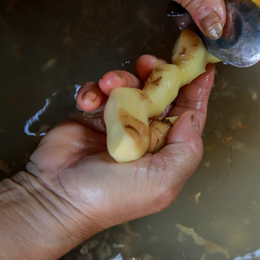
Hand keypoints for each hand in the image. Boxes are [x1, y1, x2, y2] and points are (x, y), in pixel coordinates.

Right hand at [28, 55, 214, 231]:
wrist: (55, 197)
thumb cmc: (112, 196)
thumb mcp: (163, 180)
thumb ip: (186, 149)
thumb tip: (192, 118)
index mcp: (167, 150)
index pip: (189, 114)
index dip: (197, 90)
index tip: (203, 66)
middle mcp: (146, 135)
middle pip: (162, 94)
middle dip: (159, 74)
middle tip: (149, 63)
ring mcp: (118, 124)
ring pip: (130, 87)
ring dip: (121, 79)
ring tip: (109, 83)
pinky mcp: (91, 116)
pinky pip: (99, 91)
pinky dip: (94, 90)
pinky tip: (88, 101)